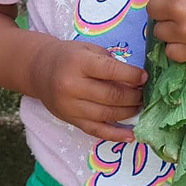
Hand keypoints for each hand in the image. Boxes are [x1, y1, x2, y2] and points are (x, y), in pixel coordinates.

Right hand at [27, 38, 146, 142]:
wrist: (40, 70)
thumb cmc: (71, 57)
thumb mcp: (90, 50)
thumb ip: (111, 63)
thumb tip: (137, 80)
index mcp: (79, 63)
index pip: (111, 71)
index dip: (133, 76)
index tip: (145, 78)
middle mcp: (72, 86)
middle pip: (111, 95)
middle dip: (134, 96)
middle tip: (145, 94)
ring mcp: (70, 106)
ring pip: (106, 114)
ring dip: (129, 113)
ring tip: (140, 107)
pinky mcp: (70, 120)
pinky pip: (95, 131)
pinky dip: (115, 135)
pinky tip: (130, 135)